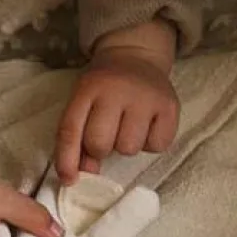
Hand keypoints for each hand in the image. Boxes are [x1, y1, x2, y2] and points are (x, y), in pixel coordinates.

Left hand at [56, 21, 179, 184]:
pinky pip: (157, 146)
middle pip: (100, 143)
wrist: (135, 56)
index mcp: (87, 88)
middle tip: (107, 135)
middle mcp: (116, 90)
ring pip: (129, 148)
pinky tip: (146, 126)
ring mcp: (145, 97)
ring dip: (125, 146)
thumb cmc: (103, 87)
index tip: (68, 179)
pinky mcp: (170, 106)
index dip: (66, 159)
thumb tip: (82, 173)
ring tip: (127, 127)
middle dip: (99, 149)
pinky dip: (150, 143)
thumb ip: (77, 136)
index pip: (70, 129)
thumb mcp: (84, 102)